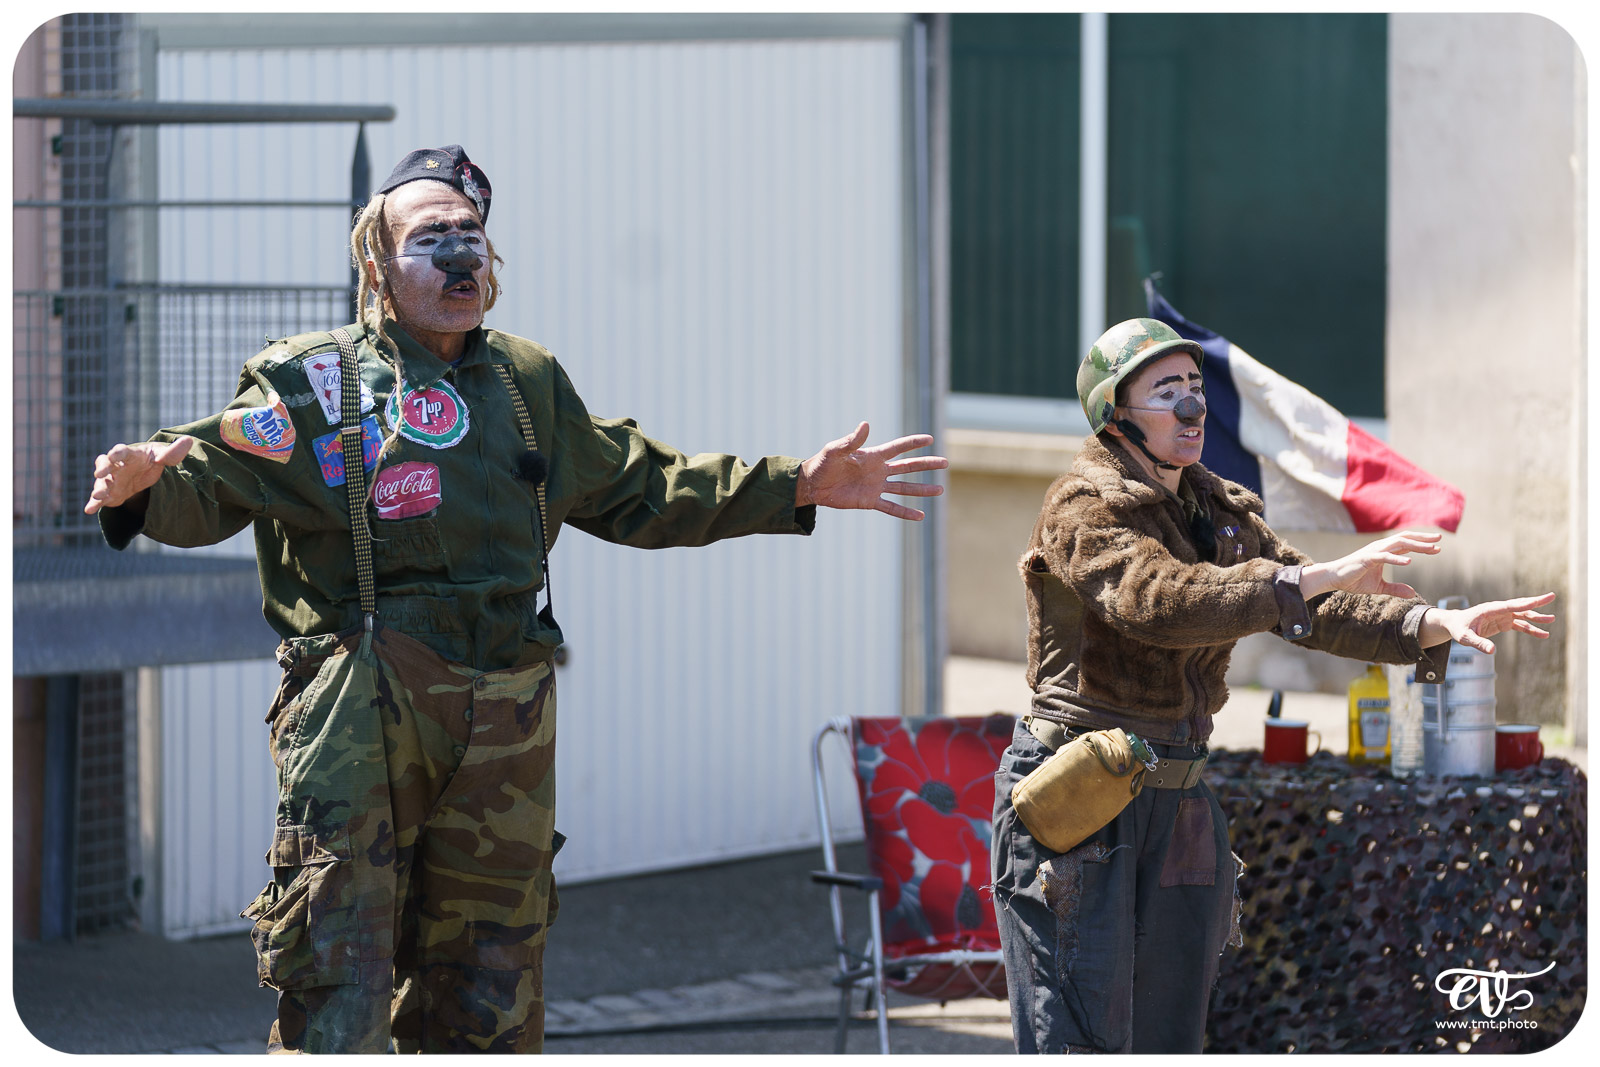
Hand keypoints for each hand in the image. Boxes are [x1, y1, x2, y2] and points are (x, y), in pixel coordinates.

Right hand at [83, 436, 195, 515]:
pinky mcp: (110, 493)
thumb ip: (173, 452)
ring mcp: (111, 480)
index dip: (117, 452)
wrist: (144, 473)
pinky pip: (99, 498)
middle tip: (100, 474)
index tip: (115, 455)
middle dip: (103, 469)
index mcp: (129, 455)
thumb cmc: (152, 460)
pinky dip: (94, 503)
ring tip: (97, 496)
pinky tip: (88, 510)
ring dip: (98, 488)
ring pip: (101, 483)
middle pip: (105, 465)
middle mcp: (116, 466)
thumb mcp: (163, 456)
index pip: (121, 451)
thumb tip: (189, 440)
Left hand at [795, 422, 947, 520]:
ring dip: (921, 490)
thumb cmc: (823, 463)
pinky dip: (905, 512)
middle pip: (908, 467)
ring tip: (940, 490)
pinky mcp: (869, 501)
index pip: (898, 447)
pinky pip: (891, 507)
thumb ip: (851, 440)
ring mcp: (876, 486)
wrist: (813, 484)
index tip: (930, 439)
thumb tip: (865, 425)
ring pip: (904, 488)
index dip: (913, 443)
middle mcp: (878, 470)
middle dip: (926, 464)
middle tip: (945, 462)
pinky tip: (920, 516)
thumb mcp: (835, 450)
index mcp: (872, 456)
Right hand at [1299, 530, 1442, 598]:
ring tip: (1431, 548)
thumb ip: (1396, 589)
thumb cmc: (1354, 579)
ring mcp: (1374, 551)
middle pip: (1406, 539)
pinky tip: (1409, 561)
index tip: (1437, 548)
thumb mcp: (1379, 587)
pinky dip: (1397, 558)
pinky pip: (1385, 556)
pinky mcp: (1367, 558)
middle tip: (1440, 540)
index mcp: (1384, 552)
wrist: (1333, 578)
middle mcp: (1381, 547)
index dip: (1422, 545)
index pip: (1406, 544)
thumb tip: (1413, 594)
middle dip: (1423, 539)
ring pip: (1399, 544)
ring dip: (1416, 545)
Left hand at [1421, 593, 1556, 653]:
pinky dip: (1531, 629)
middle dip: (1536, 602)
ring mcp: (1502, 616)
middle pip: (1520, 605)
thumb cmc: (1458, 629)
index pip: (1509, 606)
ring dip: (1536, 617)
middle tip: (1552, 596)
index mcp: (1489, 610)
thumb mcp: (1465, 638)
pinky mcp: (1503, 623)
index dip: (1524, 603)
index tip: (1537, 600)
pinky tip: (1543, 634)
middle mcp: (1498, 610)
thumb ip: (1478, 643)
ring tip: (1552, 620)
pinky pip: (1520, 625)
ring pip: (1523, 615)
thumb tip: (1492, 651)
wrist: (1454, 624)